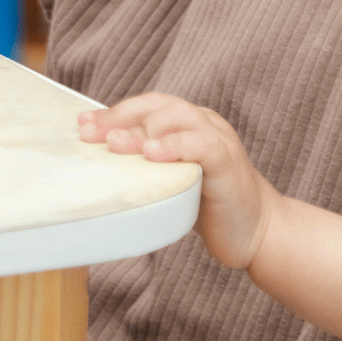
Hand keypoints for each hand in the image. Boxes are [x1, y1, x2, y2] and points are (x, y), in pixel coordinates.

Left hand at [78, 93, 279, 269]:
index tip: (82, 125)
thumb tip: (100, 162)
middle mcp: (202, 123)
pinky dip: (175, 146)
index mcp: (187, 122)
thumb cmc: (209, 207)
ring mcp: (218, 139)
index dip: (113, 112)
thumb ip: (146, 164)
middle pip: (157, 107)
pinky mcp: (229, 162)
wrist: (259, 234)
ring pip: (177, 119)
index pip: (145, 107)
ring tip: (114, 143)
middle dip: (120, 117)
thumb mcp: (171, 179)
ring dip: (141, 130)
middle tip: (89, 133)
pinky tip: (152, 154)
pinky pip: (201, 145)